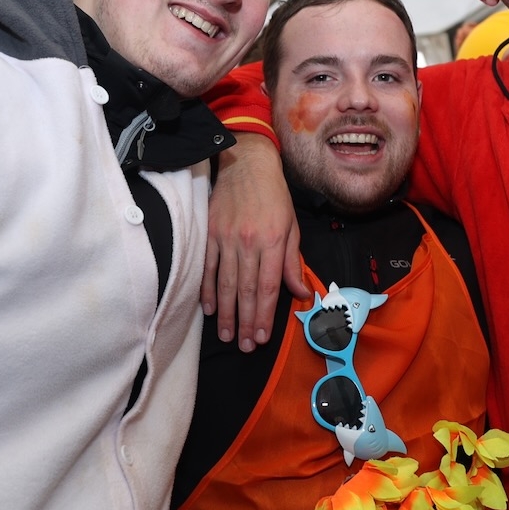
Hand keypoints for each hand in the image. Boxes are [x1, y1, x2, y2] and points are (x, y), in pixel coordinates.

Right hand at [202, 133, 307, 351]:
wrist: (246, 163)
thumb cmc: (274, 196)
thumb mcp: (292, 226)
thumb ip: (293, 262)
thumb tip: (301, 294)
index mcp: (273, 241)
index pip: (268, 286)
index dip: (264, 315)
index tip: (261, 337)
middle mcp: (249, 242)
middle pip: (246, 290)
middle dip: (245, 322)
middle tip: (243, 346)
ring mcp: (227, 238)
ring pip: (225, 283)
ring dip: (225, 313)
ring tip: (226, 335)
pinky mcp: (210, 233)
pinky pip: (208, 268)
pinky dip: (208, 290)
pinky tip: (209, 309)